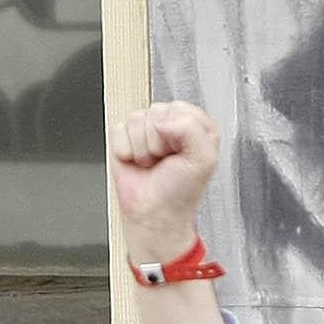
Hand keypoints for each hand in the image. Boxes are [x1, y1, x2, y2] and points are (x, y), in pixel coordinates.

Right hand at [110, 101, 223, 264]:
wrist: (153, 214)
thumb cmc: (180, 192)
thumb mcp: (204, 160)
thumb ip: (193, 129)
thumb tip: (163, 121)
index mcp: (195, 124)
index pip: (179, 109)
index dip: (177, 132)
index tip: (179, 152)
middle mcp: (171, 123)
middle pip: (155, 112)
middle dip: (158, 142)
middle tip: (164, 161)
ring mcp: (146, 129)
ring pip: (136, 120)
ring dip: (142, 149)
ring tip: (151, 163)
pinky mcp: (124, 136)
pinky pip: (118, 130)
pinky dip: (125, 150)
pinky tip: (136, 162)